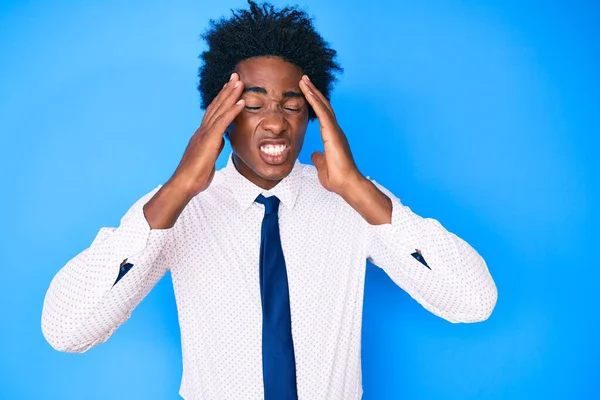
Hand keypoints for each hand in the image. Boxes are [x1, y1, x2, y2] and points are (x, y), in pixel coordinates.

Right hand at [169, 73, 244, 197]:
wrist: (184, 184)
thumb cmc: (195, 177)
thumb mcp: (207, 159)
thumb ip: (213, 148)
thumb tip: (219, 143)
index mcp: (203, 135)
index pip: (214, 113)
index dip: (222, 100)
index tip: (230, 89)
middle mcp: (202, 130)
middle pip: (216, 106)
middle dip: (226, 90)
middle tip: (235, 77)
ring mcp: (205, 134)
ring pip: (219, 109)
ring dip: (230, 94)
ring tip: (239, 82)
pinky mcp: (209, 140)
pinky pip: (223, 122)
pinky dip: (232, 110)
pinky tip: (242, 101)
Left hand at [298, 75, 361, 195]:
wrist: (347, 184)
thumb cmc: (338, 179)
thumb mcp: (323, 166)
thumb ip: (319, 158)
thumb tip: (314, 154)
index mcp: (332, 137)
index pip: (322, 116)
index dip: (315, 103)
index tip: (307, 93)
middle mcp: (335, 131)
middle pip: (324, 106)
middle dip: (314, 92)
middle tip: (304, 79)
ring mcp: (335, 131)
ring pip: (323, 106)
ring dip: (313, 92)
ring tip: (304, 80)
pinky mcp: (333, 133)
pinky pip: (323, 113)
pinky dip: (315, 101)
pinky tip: (308, 92)